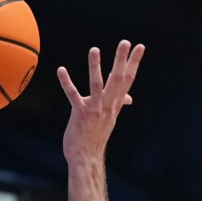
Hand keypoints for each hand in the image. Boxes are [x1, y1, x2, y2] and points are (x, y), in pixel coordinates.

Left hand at [57, 40, 144, 163]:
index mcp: (114, 105)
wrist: (86, 158)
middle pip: (118, 80)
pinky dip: (67, 83)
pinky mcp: (81, 115)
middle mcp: (108, 106)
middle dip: (122, 60)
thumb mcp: (109, 119)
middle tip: (126, 42)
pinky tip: (61, 69)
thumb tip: (129, 98)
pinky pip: (73, 96)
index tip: (140, 47)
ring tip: (94, 49)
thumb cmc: (95, 137)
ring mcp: (95, 110)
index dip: (134, 63)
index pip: (127, 80)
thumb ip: (118, 104)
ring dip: (95, 67)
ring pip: (96, 85)